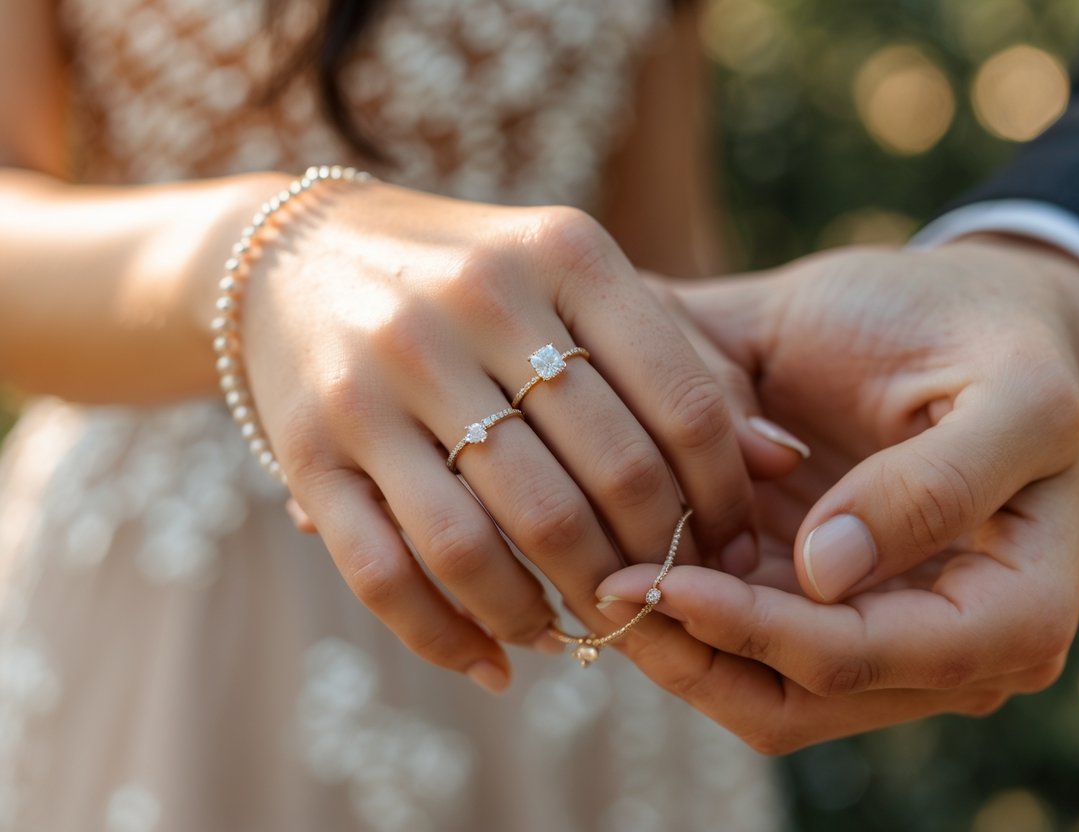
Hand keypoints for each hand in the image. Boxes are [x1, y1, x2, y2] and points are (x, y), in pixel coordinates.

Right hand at [235, 180, 768, 691]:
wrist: (298, 257)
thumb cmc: (474, 278)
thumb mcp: (576, 286)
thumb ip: (674, 362)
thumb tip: (779, 463)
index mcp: (563, 255)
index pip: (682, 405)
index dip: (725, 500)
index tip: (736, 553)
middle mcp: (469, 307)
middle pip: (598, 485)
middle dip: (651, 569)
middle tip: (667, 603)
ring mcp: (379, 381)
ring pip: (492, 543)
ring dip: (555, 614)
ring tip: (585, 636)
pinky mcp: (308, 450)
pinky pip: (389, 574)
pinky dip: (450, 638)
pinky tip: (499, 663)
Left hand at [596, 236, 1078, 751]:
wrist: (982, 319)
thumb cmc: (1002, 341)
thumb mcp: (1012, 389)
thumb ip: (940, 481)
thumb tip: (830, 571)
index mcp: (1010, 615)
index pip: (857, 658)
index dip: (753, 630)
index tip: (661, 579)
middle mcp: (939, 651)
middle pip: (789, 700)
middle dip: (690, 651)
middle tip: (603, 586)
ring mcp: (871, 632)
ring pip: (749, 686)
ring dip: (672, 641)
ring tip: (599, 573)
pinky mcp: (819, 600)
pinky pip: (738, 639)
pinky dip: (681, 611)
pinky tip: (628, 554)